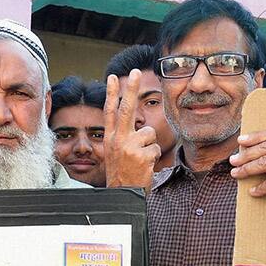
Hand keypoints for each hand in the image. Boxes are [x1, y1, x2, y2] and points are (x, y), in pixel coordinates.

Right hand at [104, 70, 160, 189]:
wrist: (122, 195)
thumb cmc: (122, 173)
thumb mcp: (116, 152)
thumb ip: (122, 135)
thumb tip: (133, 120)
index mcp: (110, 138)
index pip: (110, 111)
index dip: (112, 93)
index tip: (113, 77)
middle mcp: (117, 139)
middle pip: (126, 108)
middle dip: (131, 88)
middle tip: (135, 71)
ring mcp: (129, 147)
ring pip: (149, 133)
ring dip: (149, 145)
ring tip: (140, 159)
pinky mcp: (142, 155)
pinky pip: (155, 148)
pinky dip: (153, 157)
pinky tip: (145, 166)